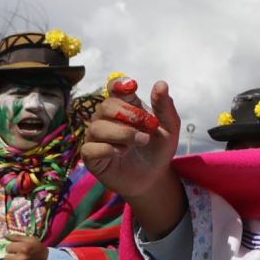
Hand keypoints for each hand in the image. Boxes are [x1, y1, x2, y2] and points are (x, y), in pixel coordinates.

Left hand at [2, 234, 48, 259]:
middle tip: (18, 257)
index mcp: (23, 248)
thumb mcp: (30, 240)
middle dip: (11, 256)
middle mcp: (20, 259)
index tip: (18, 249)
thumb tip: (4, 234)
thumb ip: (17, 237)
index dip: (12, 248)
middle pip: (6, 257)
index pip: (7, 247)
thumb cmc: (38, 250)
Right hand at [82, 79, 179, 196]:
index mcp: (125, 107)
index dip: (119, 84)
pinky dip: (108, 149)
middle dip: (129, 115)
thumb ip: (164, 106)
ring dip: (123, 134)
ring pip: (97, 127)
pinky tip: (122, 152)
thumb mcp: (169, 128)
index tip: (132, 87)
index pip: (114, 88)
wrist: (155, 176)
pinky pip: (90, 148)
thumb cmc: (159, 149)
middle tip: (148, 128)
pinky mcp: (91, 156)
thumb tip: (161, 84)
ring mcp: (97, 137)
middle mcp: (106, 119)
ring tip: (141, 141)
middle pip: (106, 106)